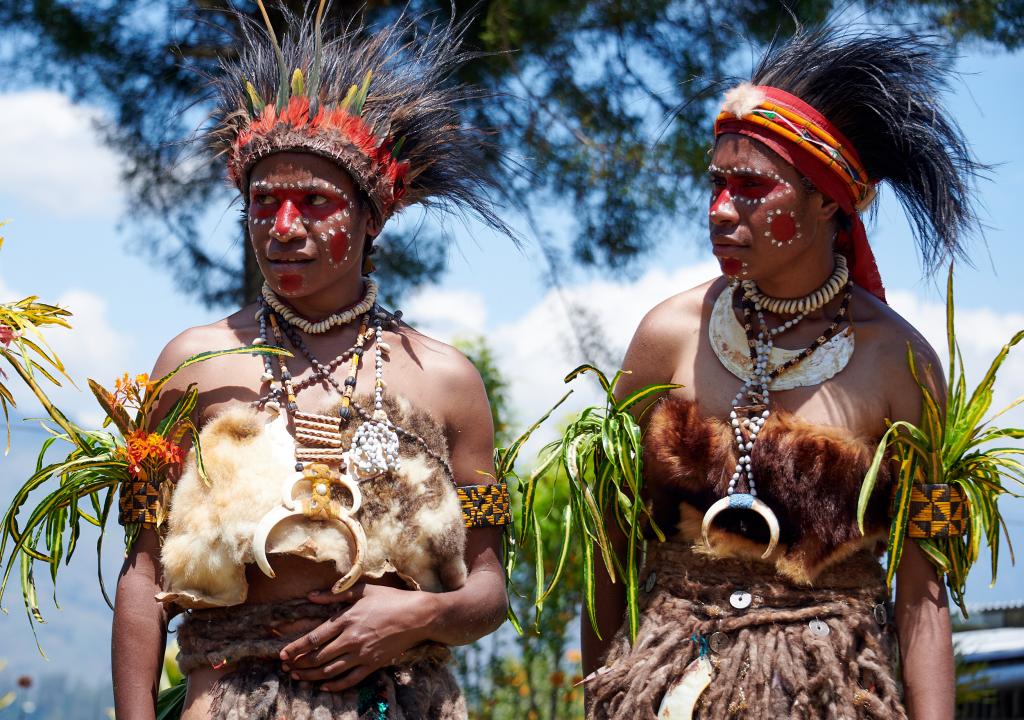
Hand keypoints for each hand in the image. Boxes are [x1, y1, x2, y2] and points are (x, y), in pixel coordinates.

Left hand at [279, 582, 436, 690]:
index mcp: (347, 619)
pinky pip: (350, 679)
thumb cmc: (390, 599)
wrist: (417, 616)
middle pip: (319, 657)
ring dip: (312, 676)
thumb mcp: (363, 590)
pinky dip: (335, 685)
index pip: (314, 637)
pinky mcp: (373, 664)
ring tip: (299, 678)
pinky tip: (324, 686)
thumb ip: (335, 594)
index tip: (283, 654)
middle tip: (287, 668)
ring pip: (331, 670)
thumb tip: (311, 596)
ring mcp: (363, 654)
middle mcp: (352, 639)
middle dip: (300, 664)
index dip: (296, 647)